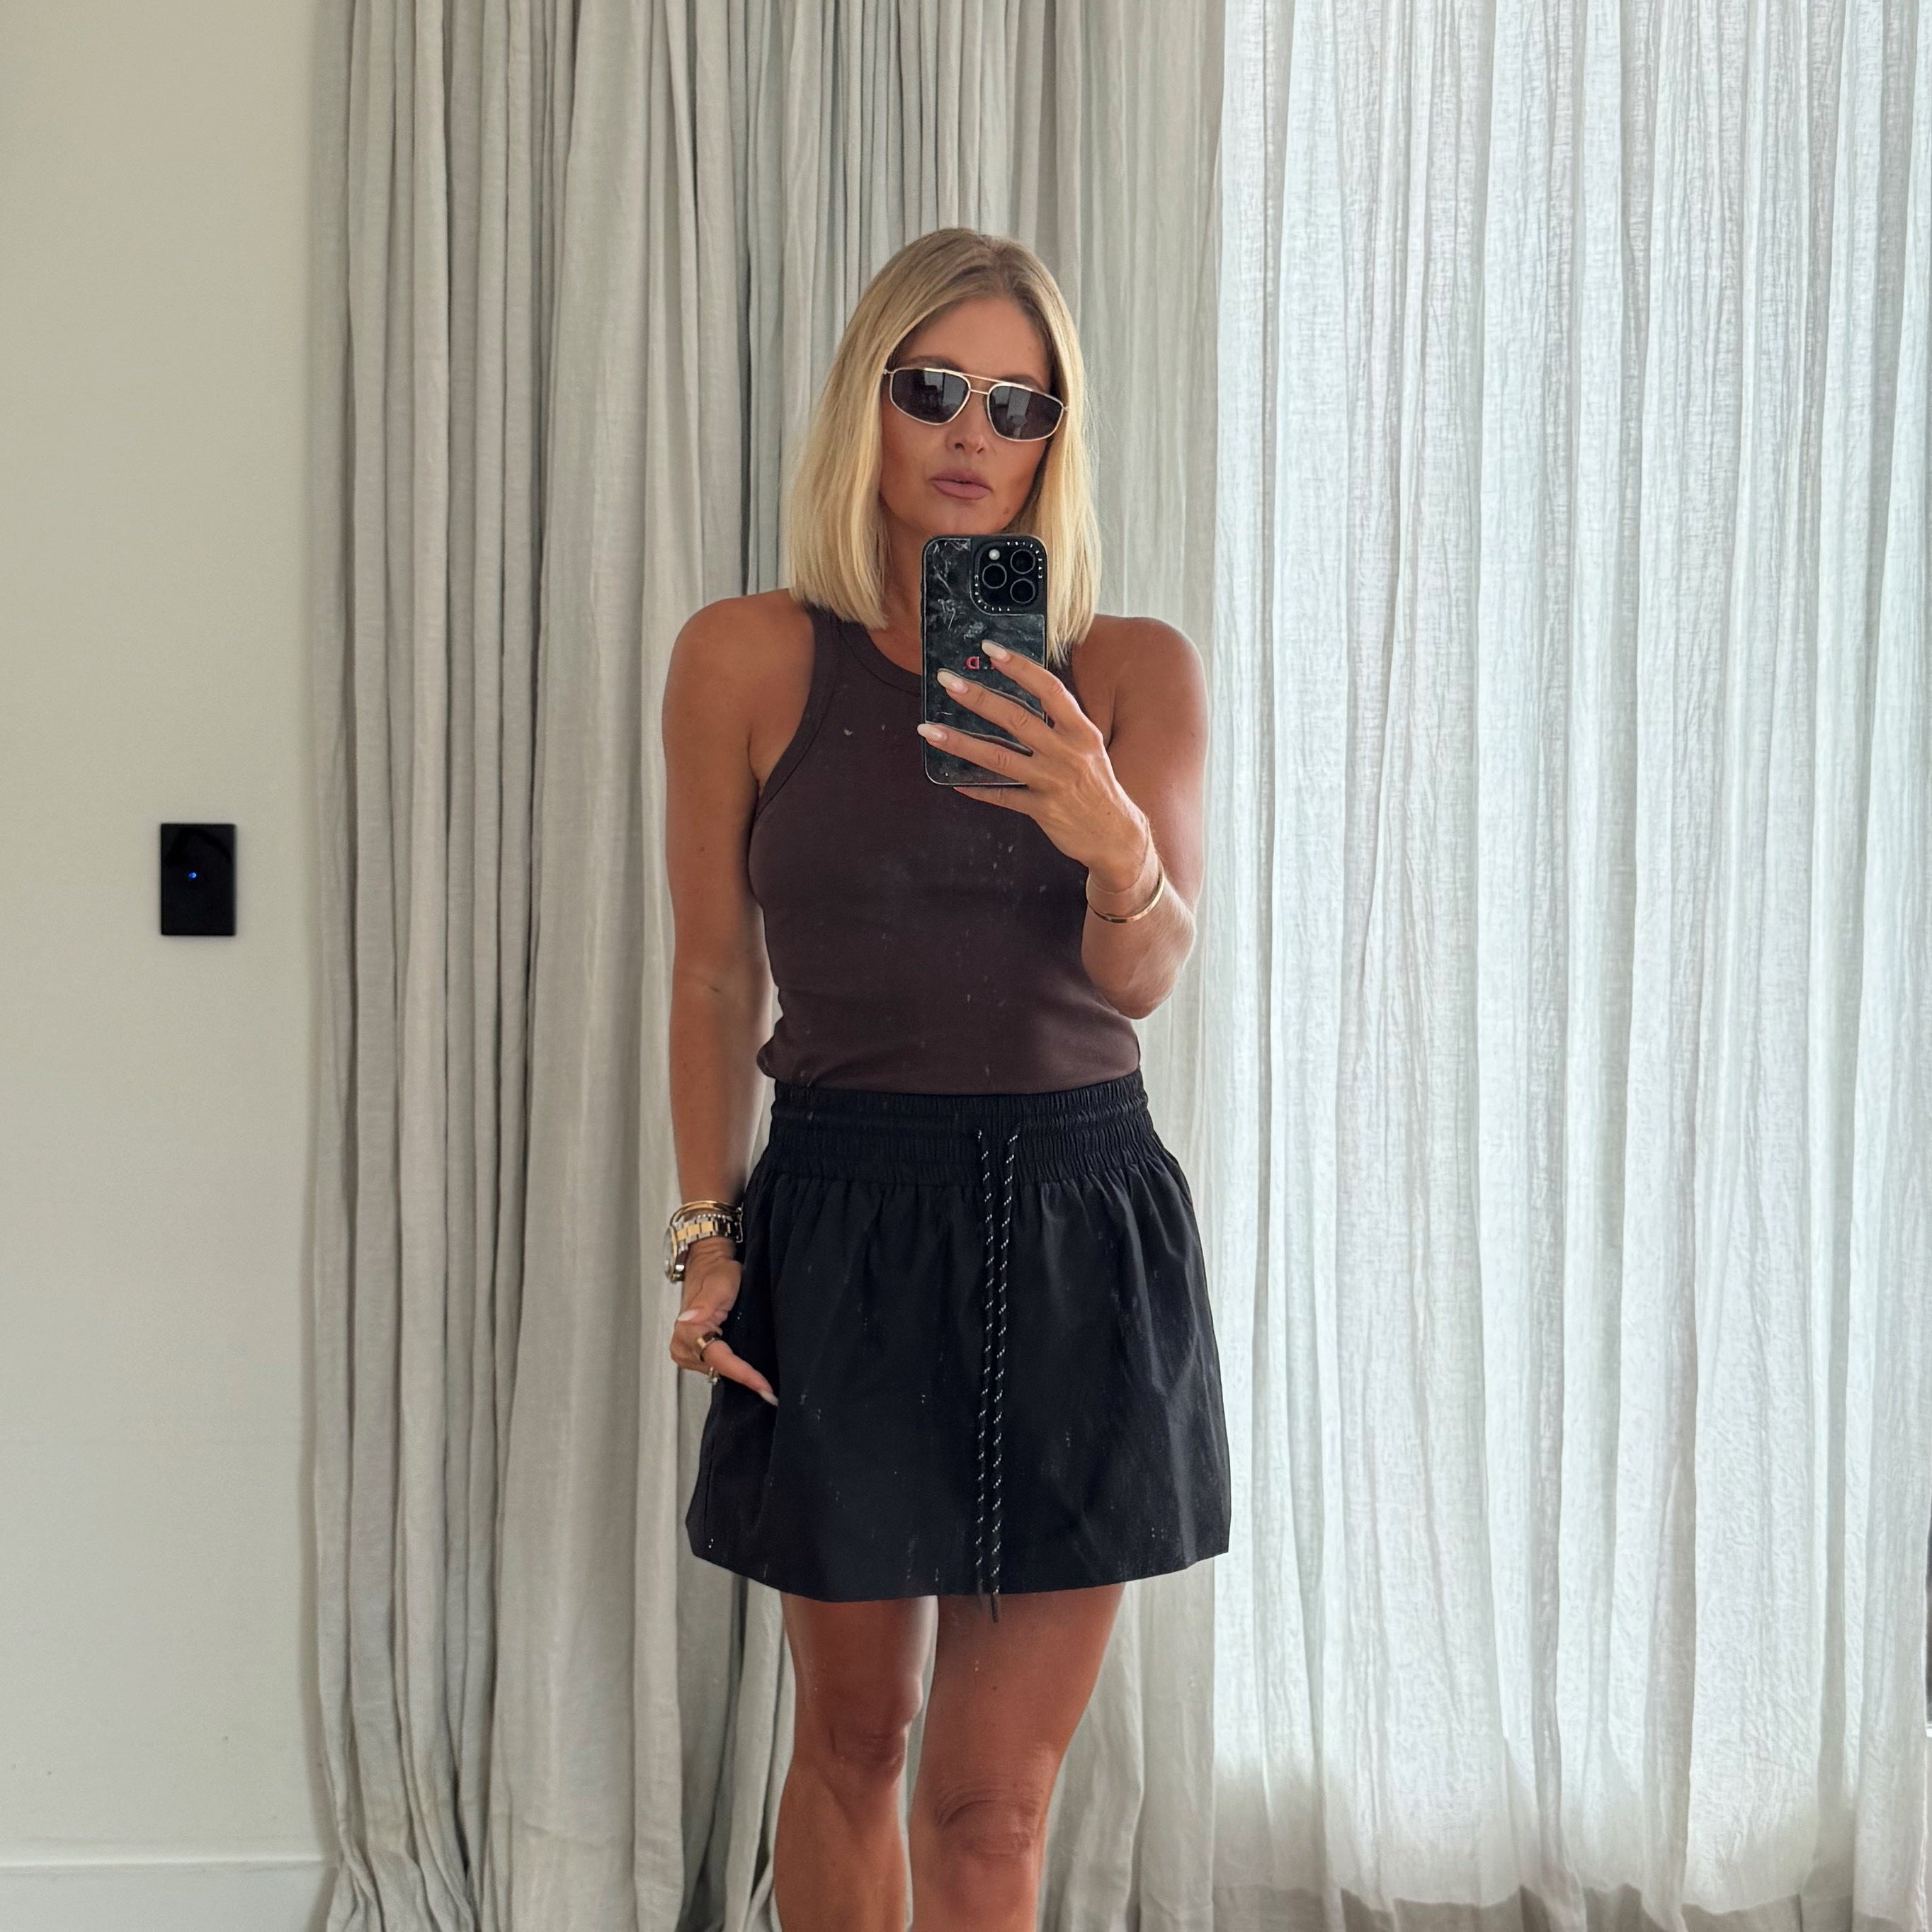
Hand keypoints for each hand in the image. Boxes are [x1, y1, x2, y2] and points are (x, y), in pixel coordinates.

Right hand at [669, 1248, 776, 1404]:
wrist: (710, 1266)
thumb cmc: (716, 1272)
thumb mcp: (718, 1283)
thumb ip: (706, 1303)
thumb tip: (691, 1320)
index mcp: (688, 1329)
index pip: (717, 1359)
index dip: (742, 1374)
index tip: (763, 1386)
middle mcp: (683, 1344)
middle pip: (718, 1370)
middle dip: (744, 1379)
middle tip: (771, 1391)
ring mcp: (688, 1352)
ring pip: (718, 1372)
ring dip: (739, 1375)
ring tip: (763, 1381)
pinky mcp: (696, 1354)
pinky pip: (717, 1368)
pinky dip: (733, 1370)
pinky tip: (749, 1373)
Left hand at [915, 644, 1149, 885]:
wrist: (1117, 835)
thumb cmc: (1097, 786)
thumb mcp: (1088, 747)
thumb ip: (1059, 724)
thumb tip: (1019, 700)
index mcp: (1081, 731)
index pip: (1049, 689)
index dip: (1019, 667)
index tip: (991, 649)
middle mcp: (1067, 753)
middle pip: (1017, 718)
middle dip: (978, 697)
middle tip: (947, 681)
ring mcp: (1053, 782)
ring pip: (999, 757)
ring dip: (960, 742)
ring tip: (930, 730)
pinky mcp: (1042, 810)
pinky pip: (1002, 796)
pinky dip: (977, 788)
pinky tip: (954, 780)